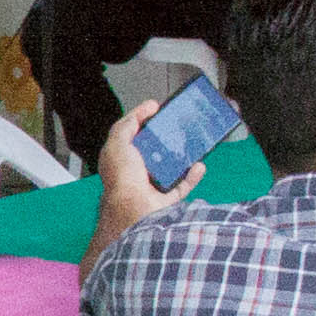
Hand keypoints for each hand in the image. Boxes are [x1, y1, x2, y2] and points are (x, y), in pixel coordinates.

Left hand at [92, 101, 185, 241]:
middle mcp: (135, 172)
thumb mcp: (117, 141)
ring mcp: (151, 186)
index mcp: (120, 158)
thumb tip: (142, 112)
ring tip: (190, 142)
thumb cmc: (121, 178)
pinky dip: (192, 176)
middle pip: (153, 150)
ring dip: (180, 156)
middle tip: (177, 126)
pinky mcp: (165, 199)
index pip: (131, 134)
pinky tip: (197, 165)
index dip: (142, 119)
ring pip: (169, 167)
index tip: (156, 108)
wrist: (133, 208)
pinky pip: (182, 185)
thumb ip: (127, 124)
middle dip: (166, 138)